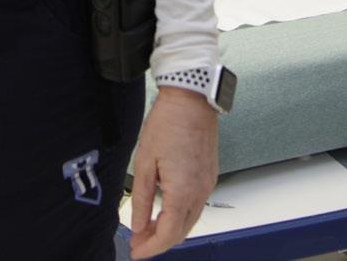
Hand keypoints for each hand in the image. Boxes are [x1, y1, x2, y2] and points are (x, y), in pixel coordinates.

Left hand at [129, 88, 218, 258]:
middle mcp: (200, 192)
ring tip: (148, 227)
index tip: (136, 251)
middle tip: (138, 241)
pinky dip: (180, 215)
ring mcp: (208, 184)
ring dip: (170, 229)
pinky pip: (196, 205)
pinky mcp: (210, 175)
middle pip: (181, 232)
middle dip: (159, 241)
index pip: (167, 234)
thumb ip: (140, 199)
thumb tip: (138, 225)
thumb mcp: (144, 163)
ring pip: (190, 221)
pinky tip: (165, 210)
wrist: (191, 100)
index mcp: (183, 192)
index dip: (150, 247)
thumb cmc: (168, 124)